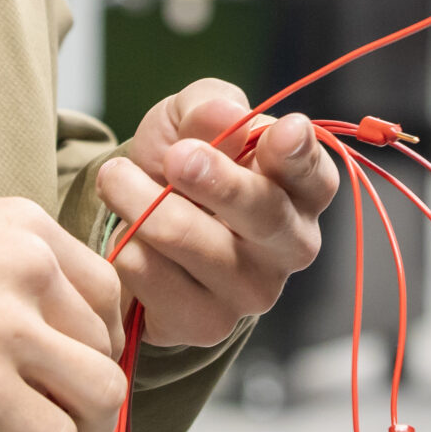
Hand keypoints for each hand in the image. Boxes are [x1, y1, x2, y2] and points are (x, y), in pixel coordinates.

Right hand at [0, 197, 125, 431]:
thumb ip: (9, 262)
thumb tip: (47, 318)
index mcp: (25, 226)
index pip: (106, 289)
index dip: (96, 339)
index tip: (67, 368)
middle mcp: (32, 268)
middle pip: (106, 344)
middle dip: (86, 392)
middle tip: (49, 416)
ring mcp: (13, 328)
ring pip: (103, 393)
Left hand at [96, 79, 339, 350]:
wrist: (136, 219)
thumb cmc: (182, 160)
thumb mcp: (190, 118)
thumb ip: (208, 106)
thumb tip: (223, 114)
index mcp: (302, 188)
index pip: (315, 174)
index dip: (300, 155)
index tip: (282, 132)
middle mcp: (291, 245)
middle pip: (265, 216)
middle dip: (219, 183)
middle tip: (176, 157)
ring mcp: (253, 292)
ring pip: (198, 246)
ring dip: (143, 205)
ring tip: (115, 177)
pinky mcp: (207, 324)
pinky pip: (155, 280)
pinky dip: (127, 247)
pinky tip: (123, 233)